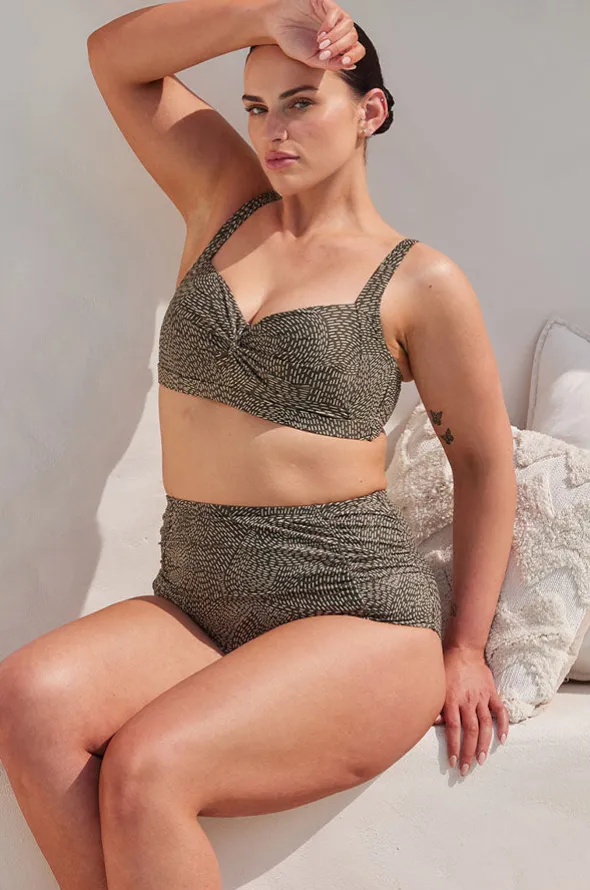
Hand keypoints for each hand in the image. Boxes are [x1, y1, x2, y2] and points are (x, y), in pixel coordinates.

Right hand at [264, 0, 365, 70]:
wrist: (276, 25)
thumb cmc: (292, 41)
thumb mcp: (312, 59)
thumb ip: (330, 64)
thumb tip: (350, 66)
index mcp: (338, 44)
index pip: (357, 49)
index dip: (354, 56)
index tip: (344, 62)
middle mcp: (339, 29)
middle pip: (353, 37)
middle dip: (340, 48)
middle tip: (323, 53)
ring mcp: (333, 15)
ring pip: (349, 25)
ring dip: (336, 38)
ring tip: (321, 44)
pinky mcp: (325, 3)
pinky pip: (336, 13)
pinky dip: (330, 25)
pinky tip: (320, 34)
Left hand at [433, 645, 508, 775]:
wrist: (463, 649)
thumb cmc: (446, 668)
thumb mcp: (436, 685)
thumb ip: (436, 705)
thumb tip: (434, 725)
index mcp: (451, 699)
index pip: (453, 728)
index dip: (453, 746)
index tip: (453, 762)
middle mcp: (467, 701)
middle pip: (470, 731)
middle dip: (468, 752)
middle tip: (467, 769)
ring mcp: (481, 697)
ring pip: (485, 725)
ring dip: (484, 744)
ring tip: (482, 760)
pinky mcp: (492, 693)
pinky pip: (500, 711)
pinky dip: (503, 725)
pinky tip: (503, 739)